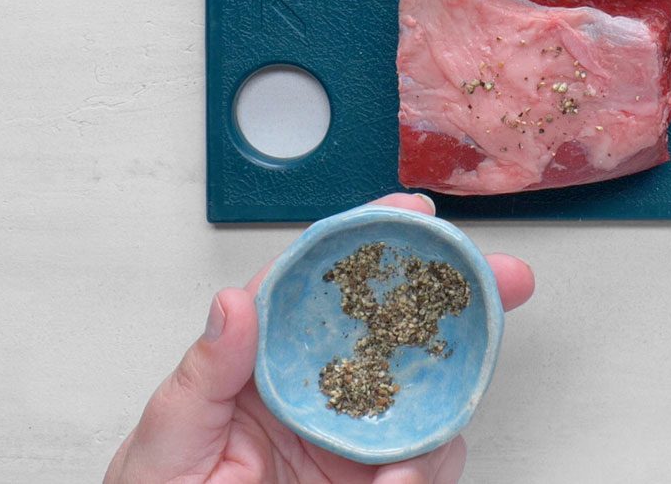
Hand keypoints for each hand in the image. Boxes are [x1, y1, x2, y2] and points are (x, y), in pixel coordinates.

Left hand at [106, 194, 535, 483]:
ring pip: (428, 399)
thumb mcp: (165, 440)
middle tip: (505, 281)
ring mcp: (350, 440)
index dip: (372, 239)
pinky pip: (425, 465)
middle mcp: (317, 391)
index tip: (412, 212)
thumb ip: (202, 374)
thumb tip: (234, 302)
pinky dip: (425, 473)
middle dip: (458, 300)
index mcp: (263, 361)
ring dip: (441, 412)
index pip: (321, 284)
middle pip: (398, 328)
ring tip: (401, 466)